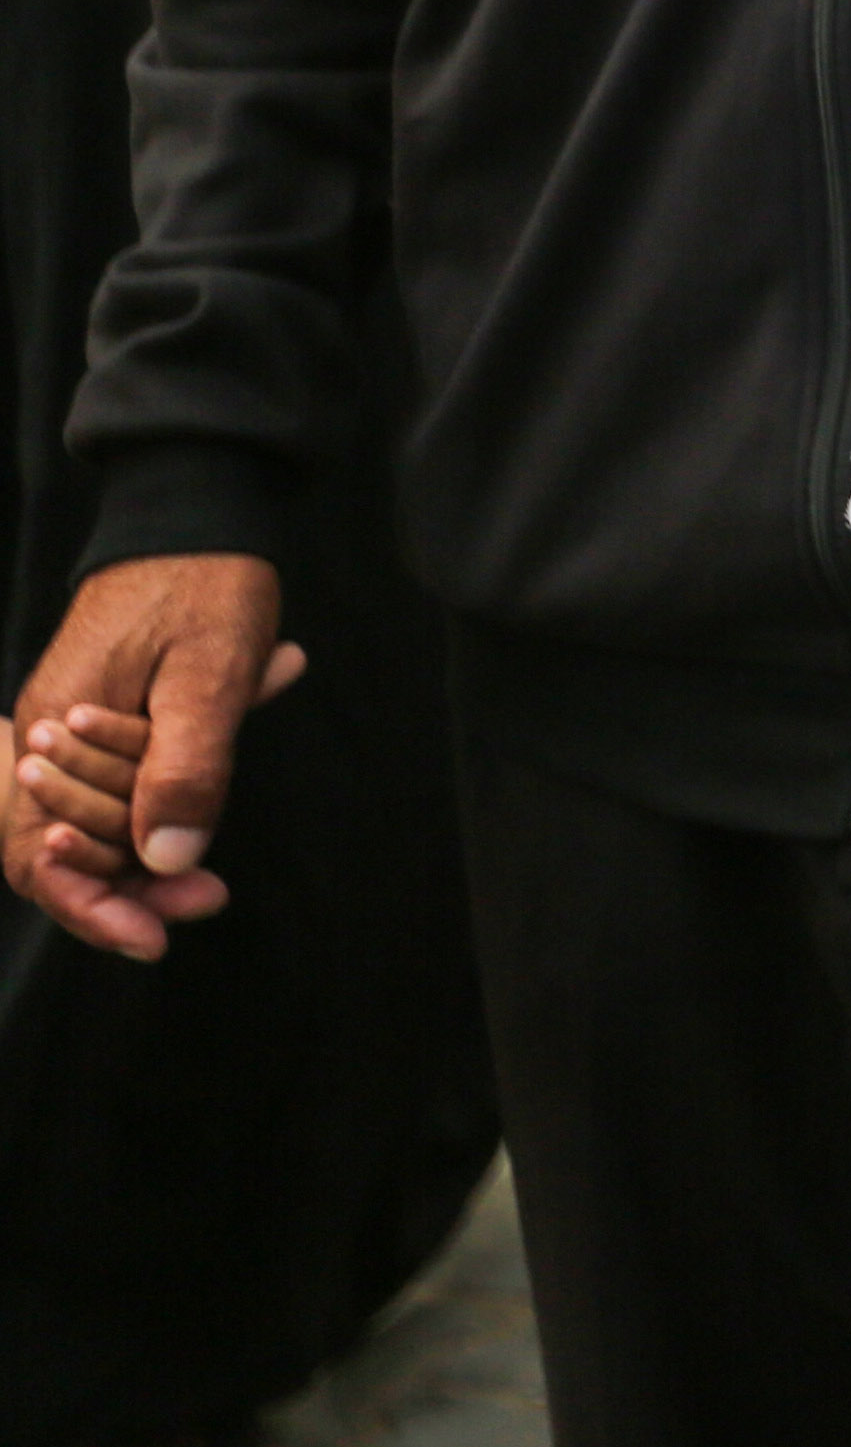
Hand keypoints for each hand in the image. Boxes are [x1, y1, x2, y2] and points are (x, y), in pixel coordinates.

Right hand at [3, 555, 303, 960]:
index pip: (42, 856)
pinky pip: (123, 777)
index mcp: (55, 730)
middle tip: (206, 900)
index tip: (153, 939)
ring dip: (152, 846)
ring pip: (96, 820)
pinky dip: (169, 793)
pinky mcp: (101, 714)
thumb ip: (189, 765)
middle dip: (130, 889)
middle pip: (65, 850)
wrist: (199, 507)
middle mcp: (44, 736)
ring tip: (210, 877)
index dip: (91, 908)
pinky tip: (207, 788)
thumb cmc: (205, 584)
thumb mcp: (212, 675)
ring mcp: (68, 727)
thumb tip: (168, 860)